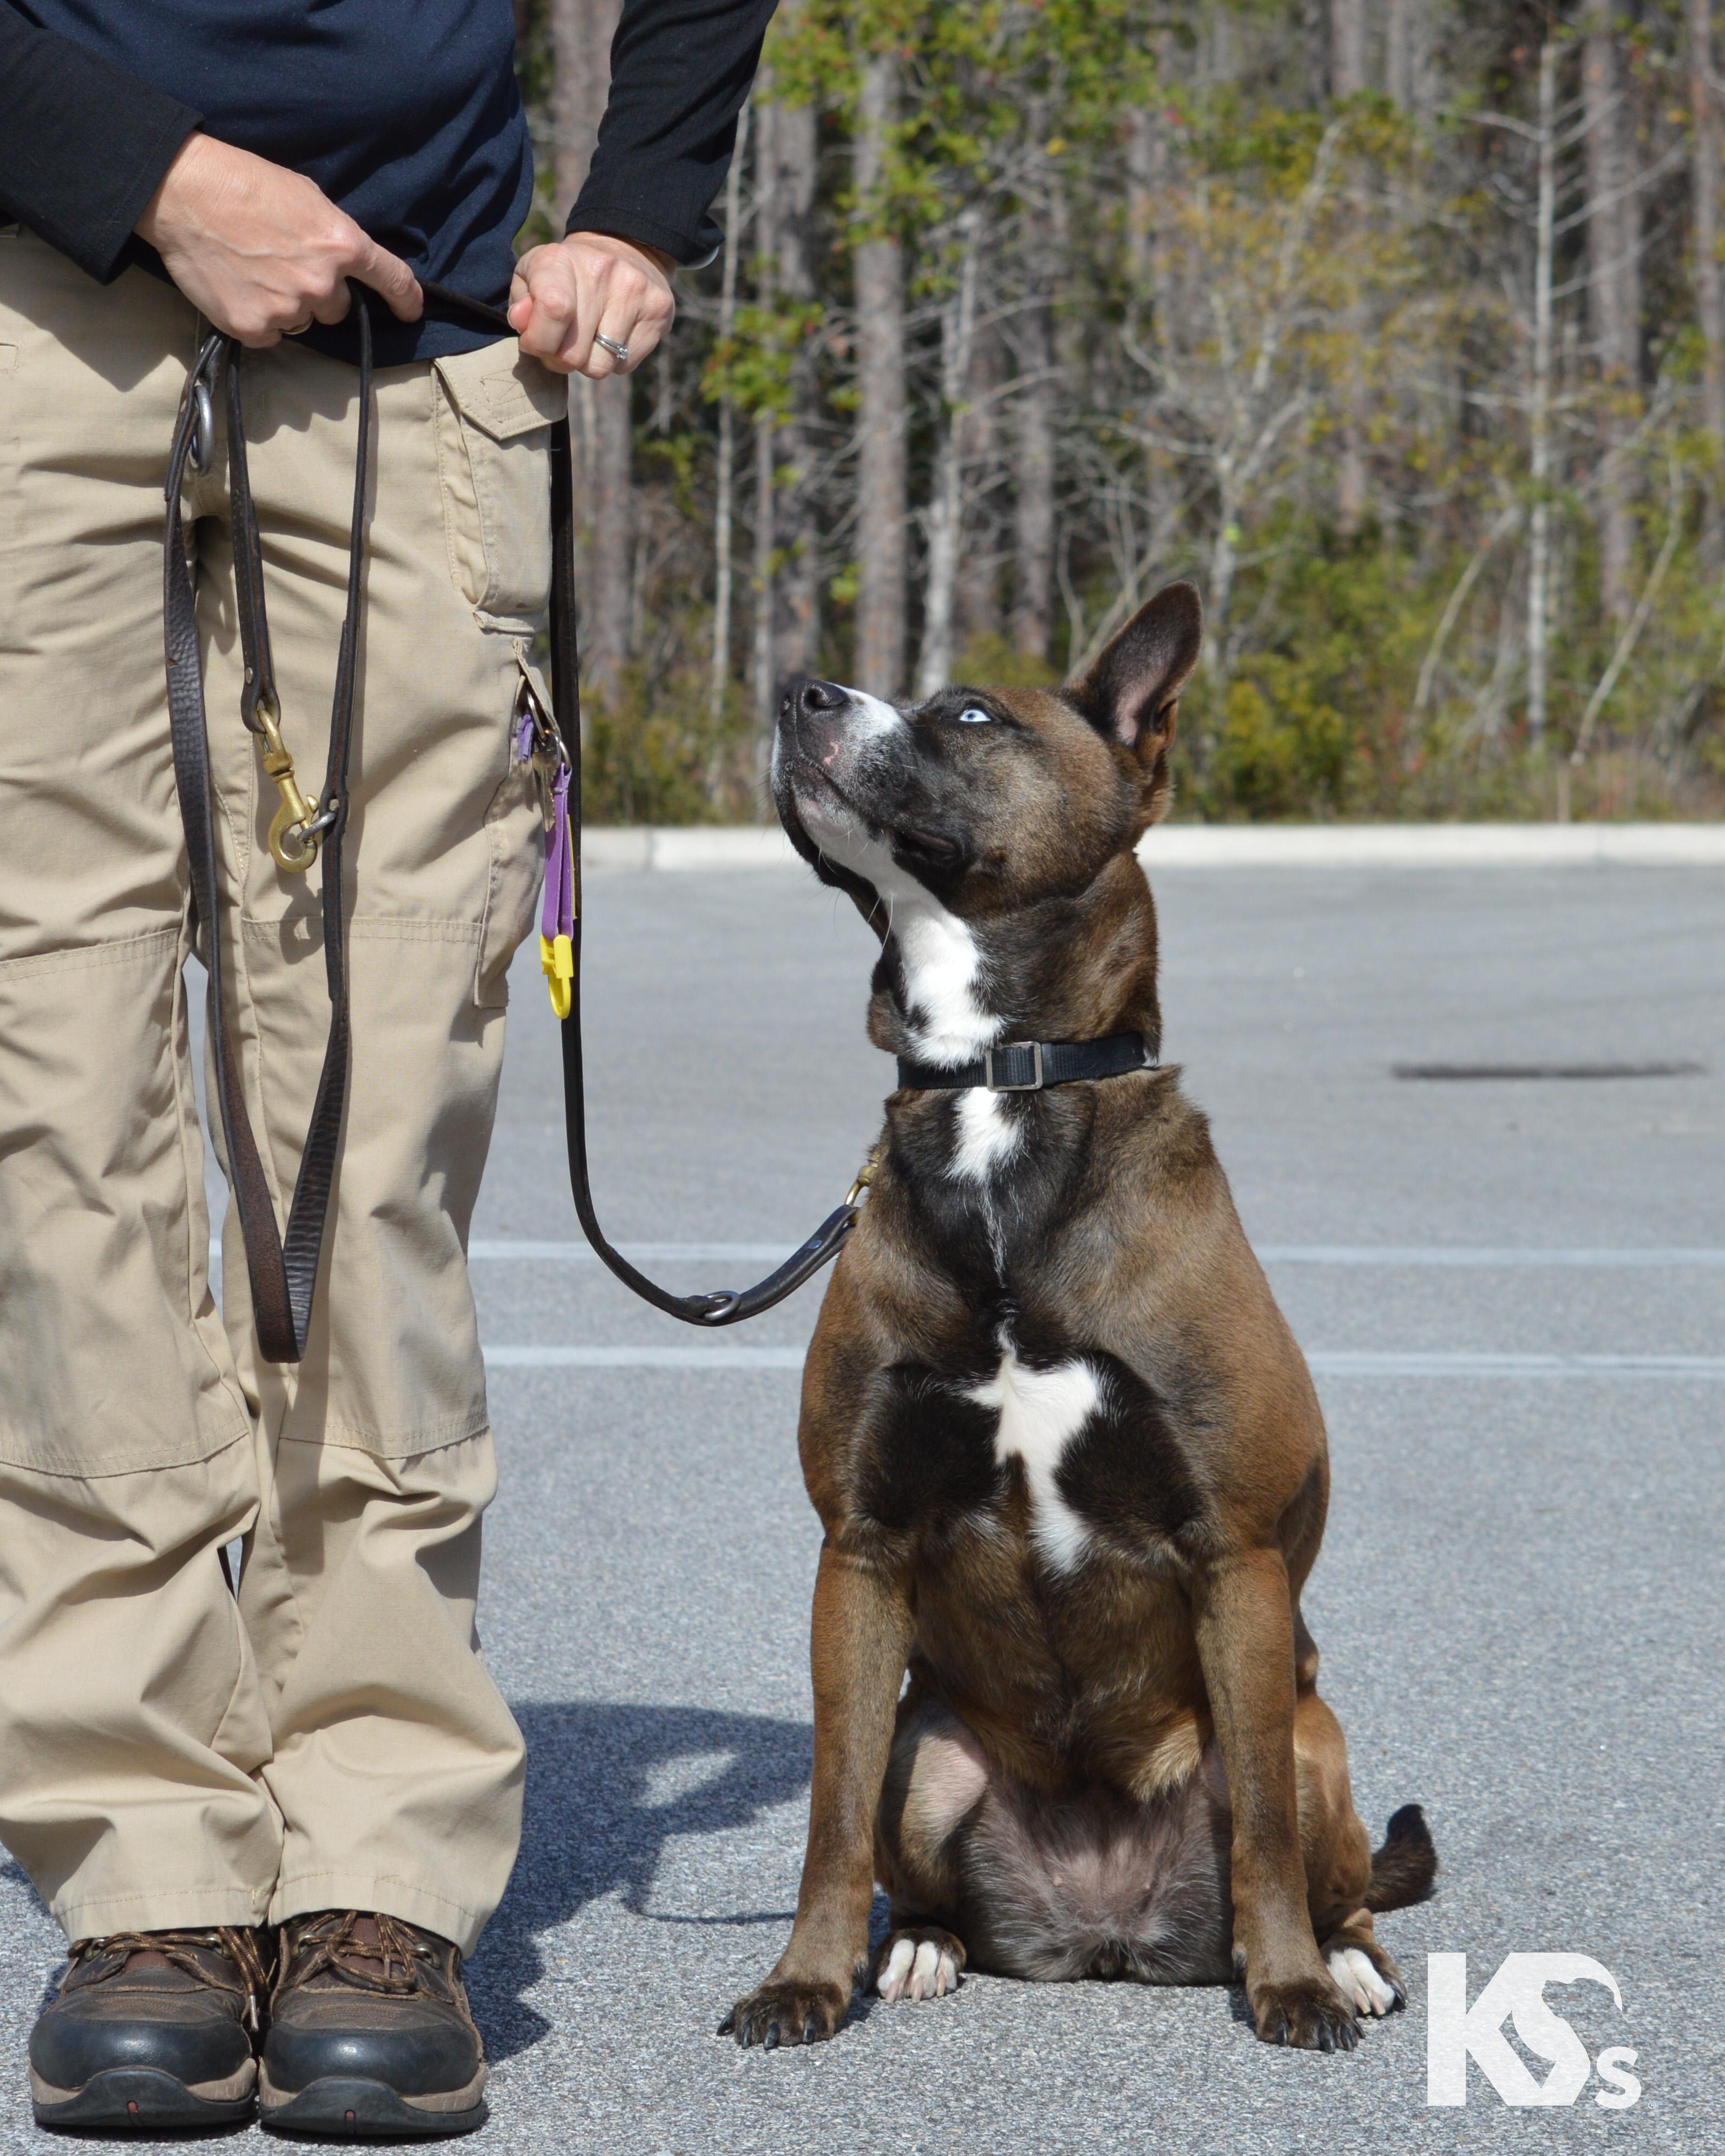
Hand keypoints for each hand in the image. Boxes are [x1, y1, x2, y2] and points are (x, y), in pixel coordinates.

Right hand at [136, 131, 421, 346]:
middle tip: (282, 263)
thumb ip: (332, 235)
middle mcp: (322, 282)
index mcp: (342, 244)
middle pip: (338, 308)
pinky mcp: (254, 327)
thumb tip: (344, 262)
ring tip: (254, 270)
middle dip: (318, 292)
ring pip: (303, 321)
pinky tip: (238, 288)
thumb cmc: (243, 183)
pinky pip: (270, 336)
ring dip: (286, 304)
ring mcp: (288, 308)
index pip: (392, 280)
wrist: (183, 192)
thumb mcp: (304, 196)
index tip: (410, 310)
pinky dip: (257, 319)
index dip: (406, 299)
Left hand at [508, 233, 674, 377]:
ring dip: (589, 362)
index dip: (539, 341)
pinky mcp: (659, 312)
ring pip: (600, 367)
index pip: (553, 310)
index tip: (535, 341)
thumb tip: (522, 323)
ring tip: (589, 337)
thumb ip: (520, 303)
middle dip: (561, 359)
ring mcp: (636, 292)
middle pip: (573, 354)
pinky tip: (613, 334)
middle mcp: (602, 271)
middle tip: (563, 343)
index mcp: (561, 259)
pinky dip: (613, 360)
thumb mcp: (532, 277)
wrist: (625, 248)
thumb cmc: (567, 274)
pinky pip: (624, 366)